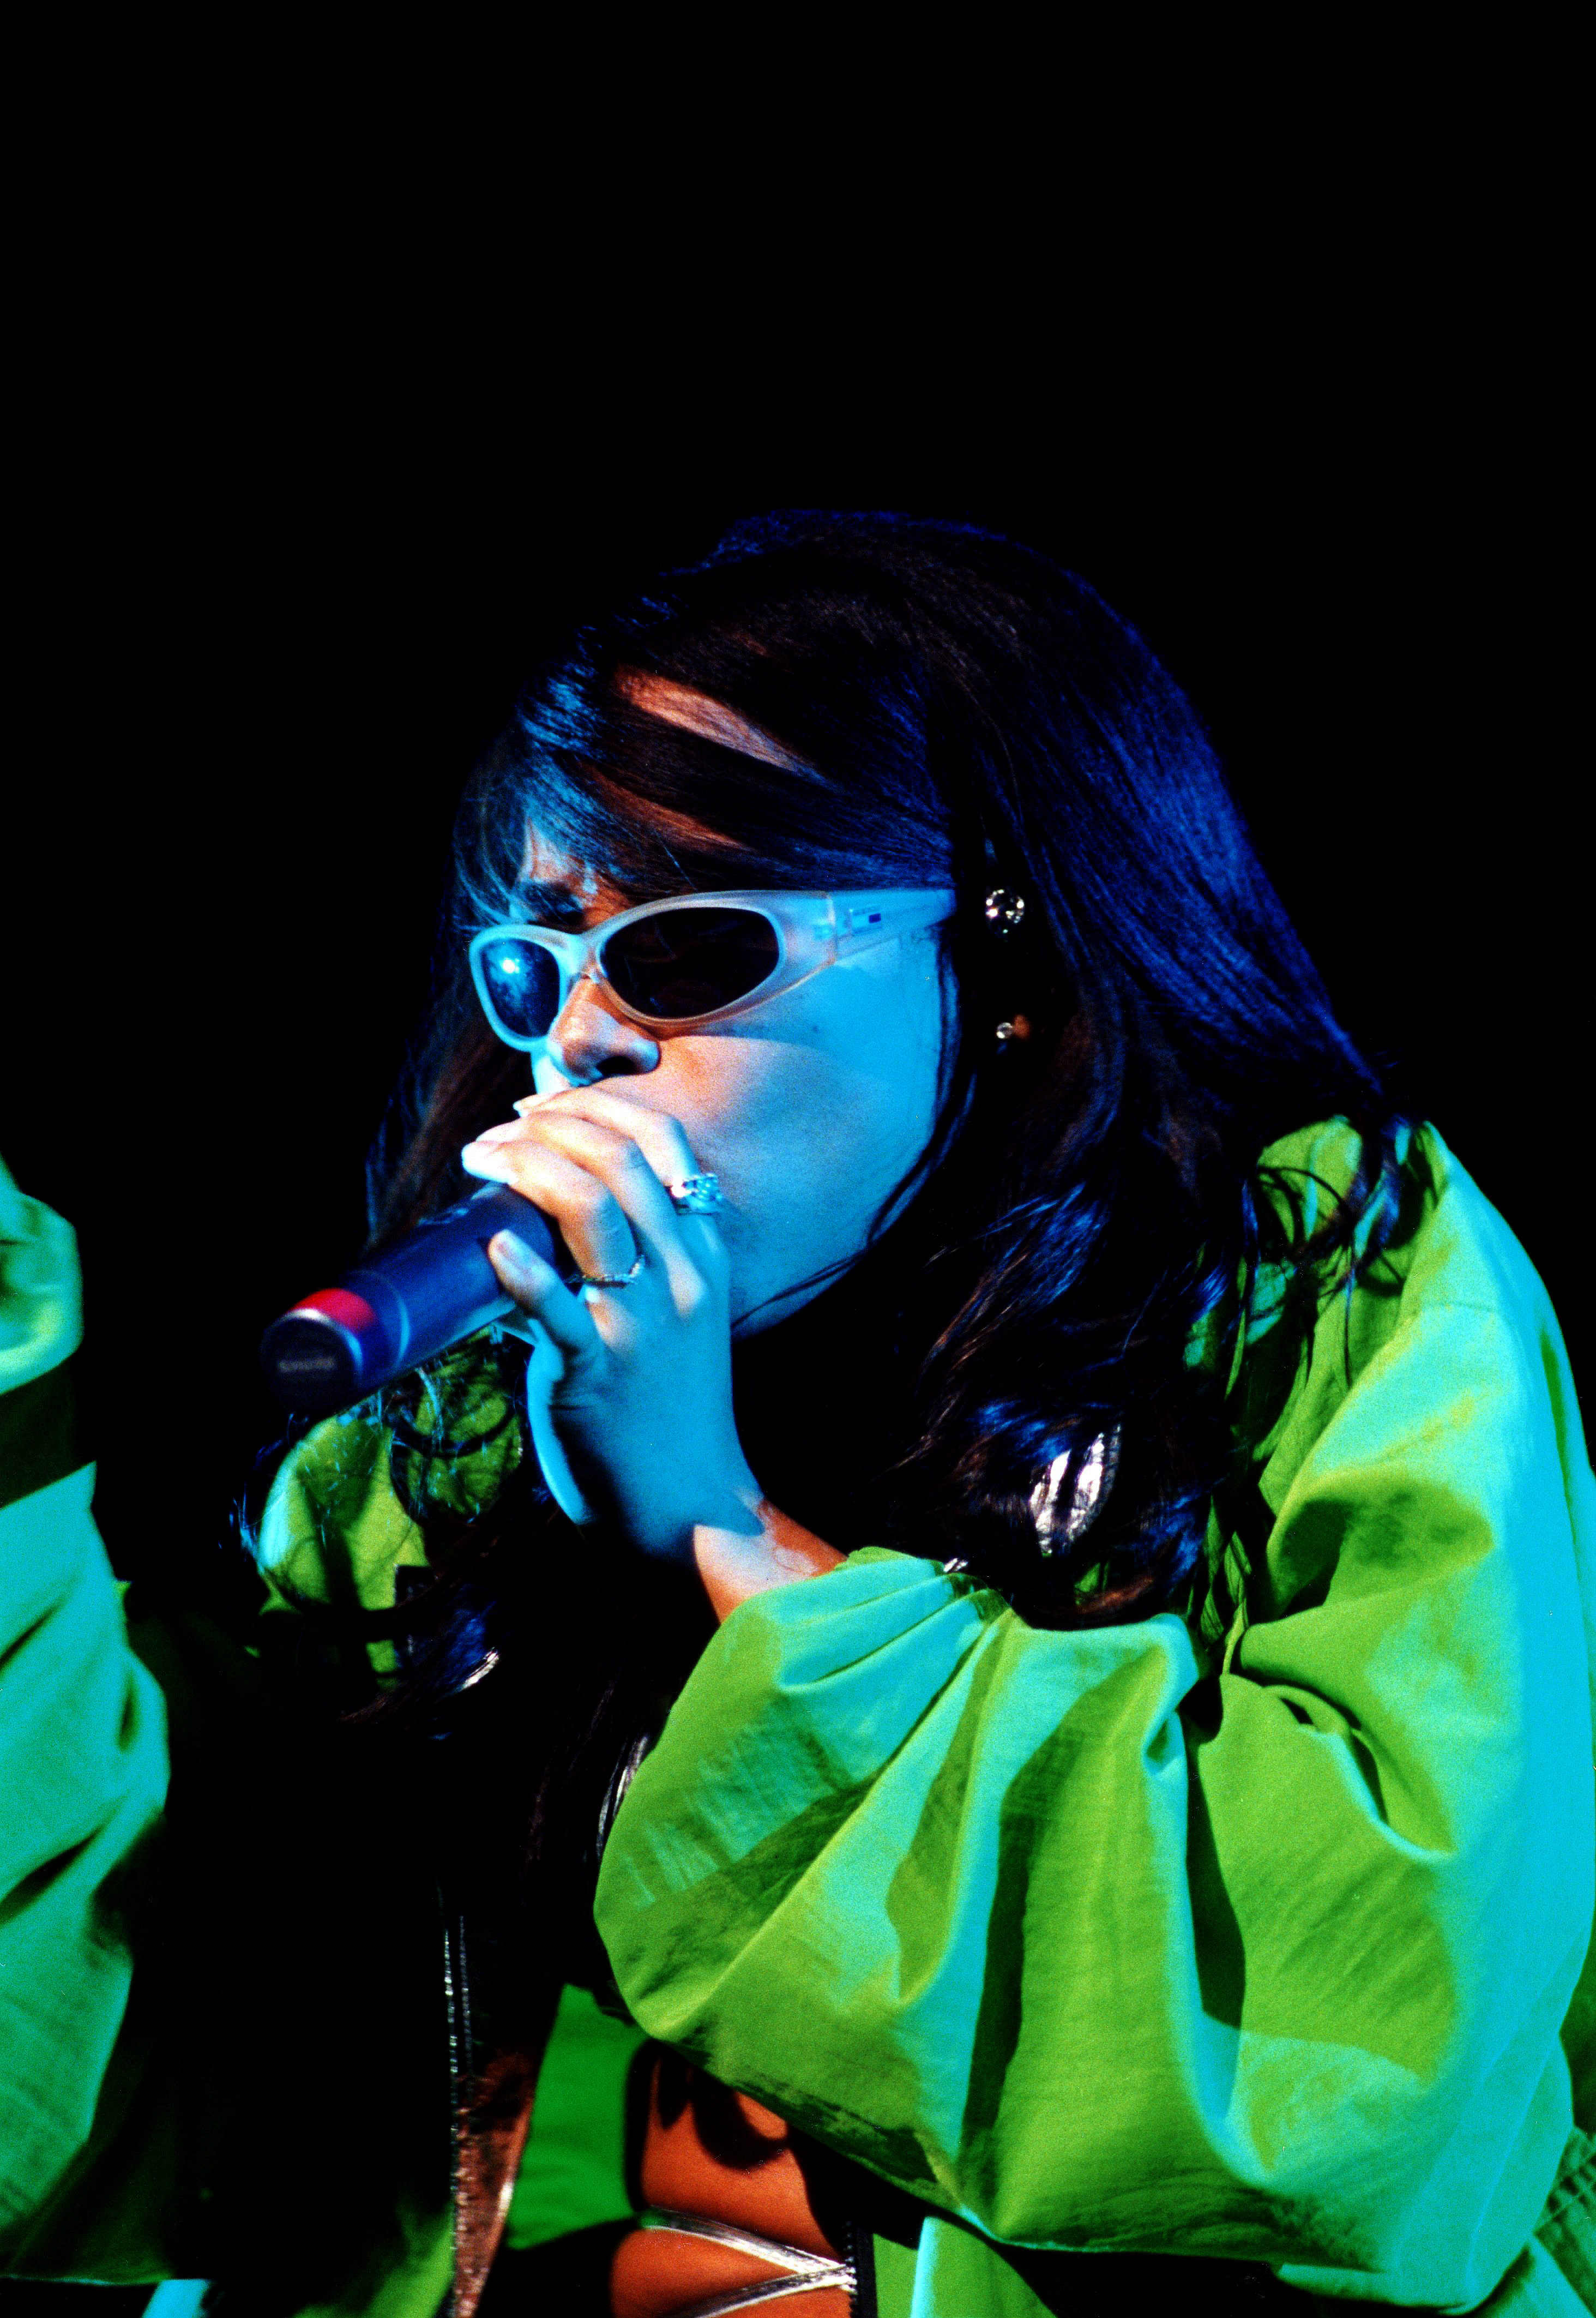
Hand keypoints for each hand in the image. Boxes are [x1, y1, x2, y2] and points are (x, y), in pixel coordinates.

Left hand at [462, 1088, 762, 1565]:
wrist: (691, 1504)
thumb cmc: (670, 1408)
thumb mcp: (680, 1317)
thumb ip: (643, 1262)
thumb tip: (552, 1212)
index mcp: (702, 1255)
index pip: (663, 1144)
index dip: (597, 1107)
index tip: (540, 1107)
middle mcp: (680, 1277)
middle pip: (618, 1162)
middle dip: (549, 1127)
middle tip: (495, 1134)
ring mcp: (642, 1323)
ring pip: (590, 1211)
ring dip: (526, 1169)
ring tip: (480, 1161)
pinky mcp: (599, 1373)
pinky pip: (559, 1309)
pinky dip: (522, 1271)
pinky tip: (492, 1245)